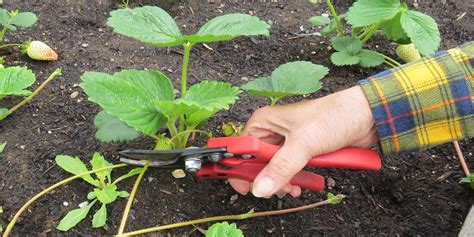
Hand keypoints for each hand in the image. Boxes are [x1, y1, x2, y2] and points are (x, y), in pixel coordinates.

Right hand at [229, 86, 377, 197]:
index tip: (245, 185)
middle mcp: (272, 131)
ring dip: (281, 182)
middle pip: (256, 161)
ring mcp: (287, 143)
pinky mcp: (301, 152)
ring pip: (273, 169)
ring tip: (292, 188)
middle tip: (273, 189)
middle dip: (264, 178)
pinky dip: (293, 180)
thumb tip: (261, 187)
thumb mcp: (304, 143)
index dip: (240, 167)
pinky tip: (299, 185)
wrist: (365, 117)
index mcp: (264, 121)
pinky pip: (289, 171)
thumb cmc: (333, 116)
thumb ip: (281, 167)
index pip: (241, 148)